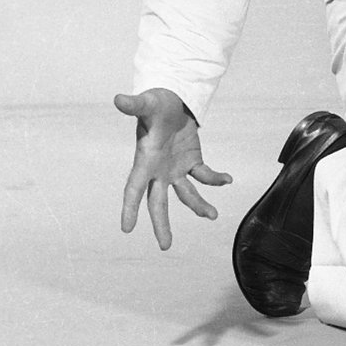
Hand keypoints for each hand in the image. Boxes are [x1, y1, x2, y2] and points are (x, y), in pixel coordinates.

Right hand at [114, 87, 231, 250]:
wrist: (171, 102)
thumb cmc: (155, 104)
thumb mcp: (147, 104)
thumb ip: (134, 105)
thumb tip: (118, 98)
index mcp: (145, 160)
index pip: (134, 188)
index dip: (129, 208)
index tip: (126, 228)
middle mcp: (158, 171)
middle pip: (158, 203)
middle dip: (161, 224)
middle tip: (165, 246)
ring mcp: (175, 169)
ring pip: (185, 195)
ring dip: (198, 206)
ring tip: (212, 215)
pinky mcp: (192, 162)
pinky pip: (204, 176)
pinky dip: (216, 179)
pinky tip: (228, 180)